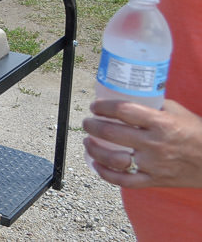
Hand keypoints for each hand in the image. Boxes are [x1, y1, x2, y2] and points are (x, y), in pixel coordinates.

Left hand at [83, 99, 201, 188]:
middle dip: (92, 125)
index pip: (123, 110)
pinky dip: (106, 174)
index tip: (95, 106)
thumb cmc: (196, 133)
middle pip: (112, 133)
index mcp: (161, 123)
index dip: (103, 106)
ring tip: (87, 141)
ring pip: (113, 158)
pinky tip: (96, 165)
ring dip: (94, 149)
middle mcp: (154, 144)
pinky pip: (124, 181)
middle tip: (87, 122)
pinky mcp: (155, 181)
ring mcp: (153, 165)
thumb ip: (153, 105)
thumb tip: (127, 95)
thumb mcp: (177, 112)